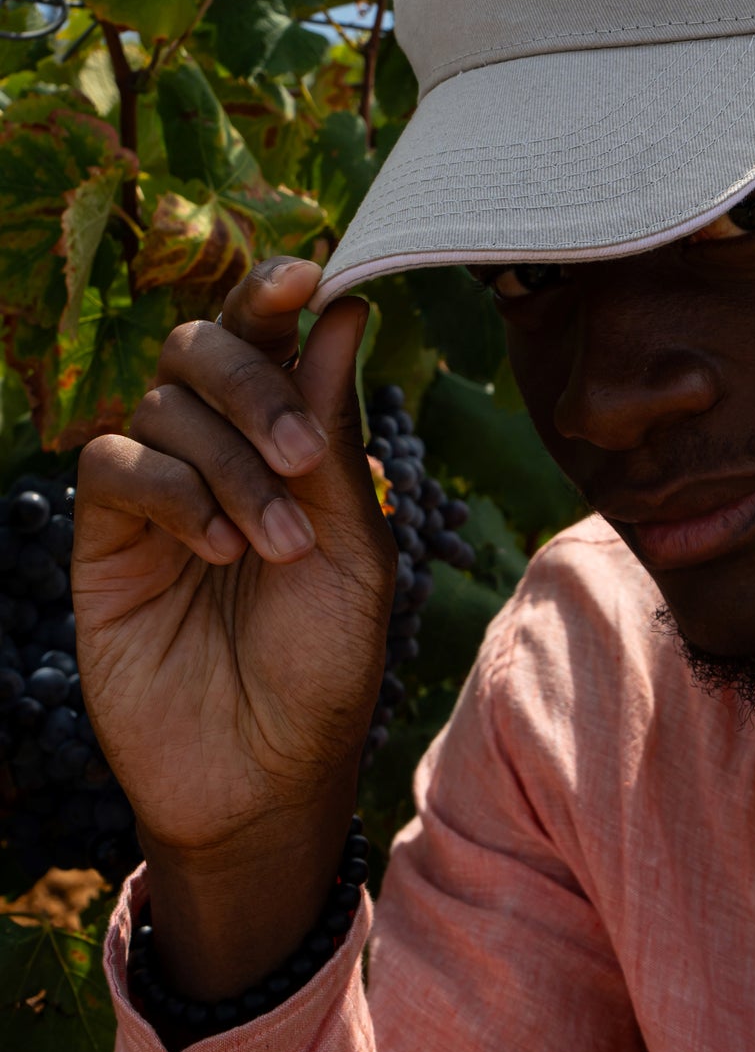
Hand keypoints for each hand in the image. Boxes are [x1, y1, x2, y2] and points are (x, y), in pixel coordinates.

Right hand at [73, 258, 395, 993]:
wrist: (265, 777)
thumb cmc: (324, 665)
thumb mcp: (354, 549)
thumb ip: (336, 434)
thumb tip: (340, 312)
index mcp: (286, 441)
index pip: (268, 339)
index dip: (276, 296)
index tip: (308, 275)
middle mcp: (216, 451)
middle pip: (199, 347)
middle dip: (253, 382)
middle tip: (304, 454)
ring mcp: (156, 492)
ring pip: (163, 405)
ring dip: (230, 461)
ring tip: (276, 547)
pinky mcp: (103, 539)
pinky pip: (117, 466)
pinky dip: (175, 492)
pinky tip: (220, 549)